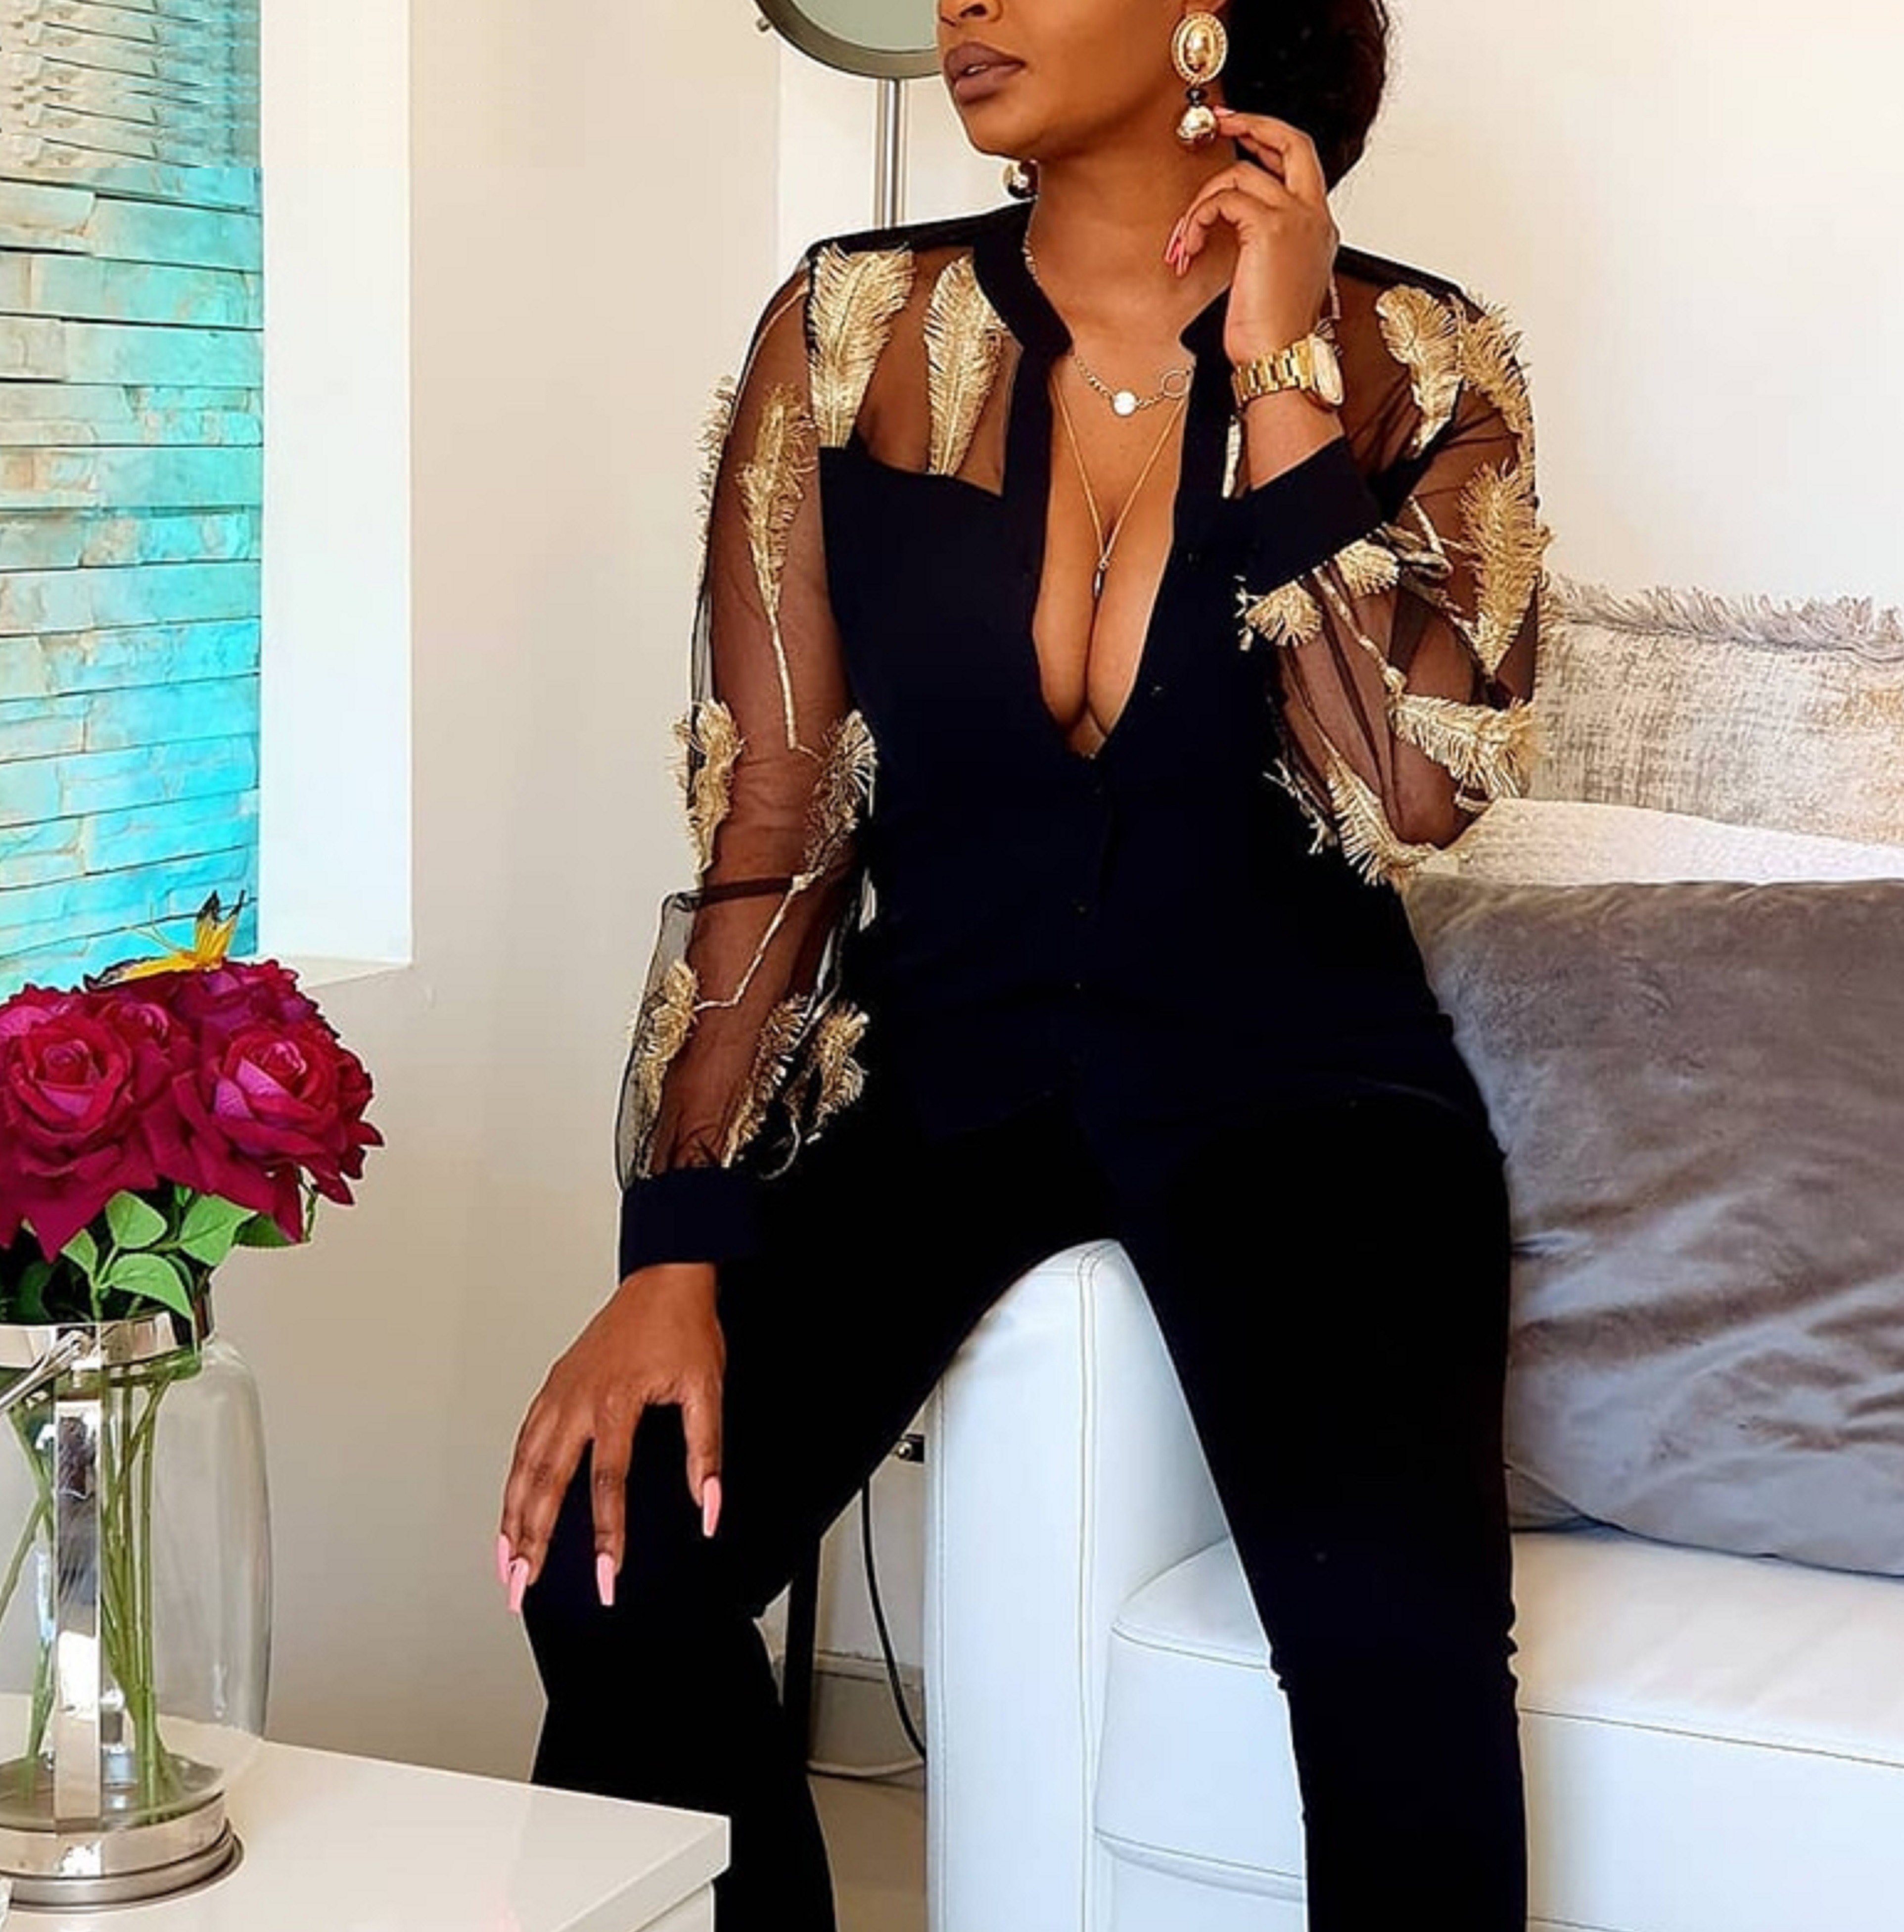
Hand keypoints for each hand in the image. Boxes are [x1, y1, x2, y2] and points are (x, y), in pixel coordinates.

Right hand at [497, 1262, 724, 1611]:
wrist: (664, 1280)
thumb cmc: (684, 1329)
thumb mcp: (707, 1389)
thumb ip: (706, 1453)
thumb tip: (709, 1508)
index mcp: (616, 1402)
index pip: (606, 1485)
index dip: (605, 1536)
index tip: (605, 1576)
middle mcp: (578, 1400)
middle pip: (545, 1483)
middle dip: (531, 1542)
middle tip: (523, 1588)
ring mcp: (559, 1393)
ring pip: (524, 1466)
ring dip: (511, 1518)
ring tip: (506, 1563)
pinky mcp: (553, 1388)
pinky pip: (524, 1441)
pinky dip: (512, 1479)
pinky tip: (509, 1507)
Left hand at [1166, 109, 1338, 367]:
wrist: (1279, 357)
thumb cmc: (1271, 332)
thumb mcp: (1272, 278)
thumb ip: (1264, 242)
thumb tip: (1233, 223)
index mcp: (1318, 226)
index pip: (1299, 161)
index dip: (1269, 138)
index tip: (1239, 129)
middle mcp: (1314, 215)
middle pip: (1292, 141)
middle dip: (1253, 123)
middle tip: (1220, 121)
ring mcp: (1297, 217)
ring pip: (1242, 174)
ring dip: (1203, 201)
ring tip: (1187, 239)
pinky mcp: (1271, 227)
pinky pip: (1226, 198)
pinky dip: (1199, 217)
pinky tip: (1190, 247)